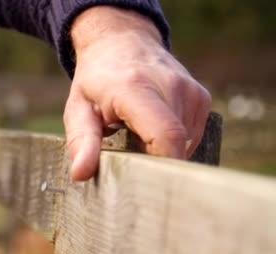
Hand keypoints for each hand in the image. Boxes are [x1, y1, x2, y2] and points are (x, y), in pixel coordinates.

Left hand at [64, 6, 211, 180]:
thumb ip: (81, 142)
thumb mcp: (78, 110)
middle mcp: (170, 86)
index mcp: (136, 89)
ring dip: (162, 151)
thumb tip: (80, 174)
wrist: (121, 42)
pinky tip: (151, 131)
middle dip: (154, 163)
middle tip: (129, 162)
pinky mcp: (201, 97)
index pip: (166, 136)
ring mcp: (191, 91)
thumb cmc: (96, 81)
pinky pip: (192, 136)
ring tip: (137, 138)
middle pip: (176, 146)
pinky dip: (173, 142)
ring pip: (186, 144)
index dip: (161, 166)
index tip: (144, 185)